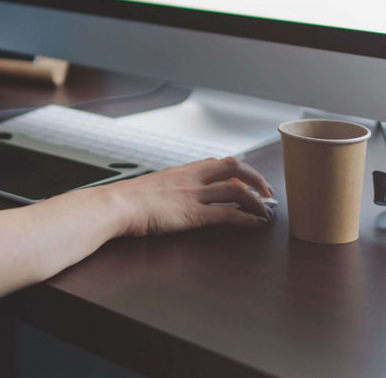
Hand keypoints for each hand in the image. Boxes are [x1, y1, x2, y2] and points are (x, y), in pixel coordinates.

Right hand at [110, 156, 274, 236]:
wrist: (117, 205)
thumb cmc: (128, 200)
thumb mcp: (153, 186)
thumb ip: (170, 188)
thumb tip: (175, 197)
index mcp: (182, 170)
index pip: (218, 163)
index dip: (238, 171)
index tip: (249, 180)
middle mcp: (192, 178)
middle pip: (233, 167)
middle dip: (255, 177)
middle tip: (267, 191)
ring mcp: (193, 194)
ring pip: (236, 189)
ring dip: (257, 200)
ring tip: (267, 210)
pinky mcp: (193, 213)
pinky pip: (227, 213)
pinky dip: (246, 218)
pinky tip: (255, 223)